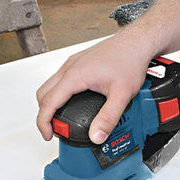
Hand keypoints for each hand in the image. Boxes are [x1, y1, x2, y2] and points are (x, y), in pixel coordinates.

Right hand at [36, 34, 152, 142]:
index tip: (47, 134)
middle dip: (44, 114)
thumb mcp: (121, 95)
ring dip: (50, 103)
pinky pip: (60, 79)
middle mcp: (70, 67)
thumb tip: (97, 136)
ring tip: (61, 118)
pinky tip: (71, 101)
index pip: (48, 102)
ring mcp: (73, 63)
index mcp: (75, 75)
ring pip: (50, 85)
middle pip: (43, 94)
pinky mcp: (79, 62)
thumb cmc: (129, 60)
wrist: (136, 42)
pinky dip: (58, 93)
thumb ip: (108, 118)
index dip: (43, 122)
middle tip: (54, 129)